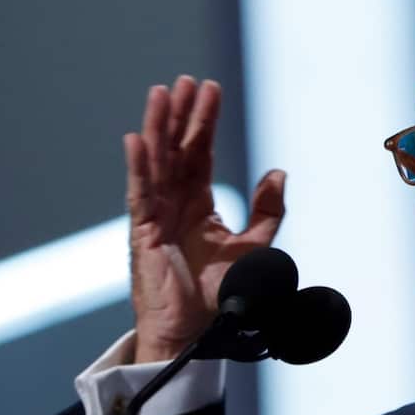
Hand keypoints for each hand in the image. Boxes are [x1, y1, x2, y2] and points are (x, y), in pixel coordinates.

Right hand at [125, 76, 285, 361]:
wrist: (200, 332)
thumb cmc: (220, 295)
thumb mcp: (255, 246)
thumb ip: (267, 210)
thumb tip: (278, 172)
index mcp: (198, 205)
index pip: (200, 153)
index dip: (205, 122)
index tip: (210, 90)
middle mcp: (174, 204)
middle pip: (176, 150)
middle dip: (181, 115)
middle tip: (187, 81)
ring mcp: (156, 216)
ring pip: (156, 162)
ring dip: (158, 128)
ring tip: (161, 94)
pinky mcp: (143, 233)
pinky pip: (140, 194)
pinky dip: (138, 167)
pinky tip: (137, 140)